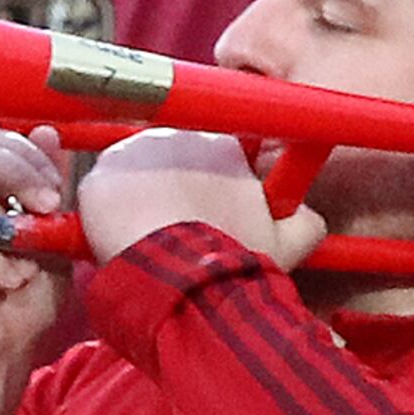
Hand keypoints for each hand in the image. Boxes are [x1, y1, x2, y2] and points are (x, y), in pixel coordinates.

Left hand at [76, 131, 325, 274]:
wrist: (183, 278)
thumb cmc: (233, 258)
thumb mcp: (288, 242)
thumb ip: (306, 222)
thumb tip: (312, 219)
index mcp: (225, 145)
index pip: (209, 156)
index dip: (204, 184)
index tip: (200, 210)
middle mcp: (181, 136)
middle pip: (169, 159)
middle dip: (169, 186)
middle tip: (171, 227)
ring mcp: (136, 152)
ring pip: (134, 172)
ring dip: (137, 196)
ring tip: (144, 236)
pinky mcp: (101, 175)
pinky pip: (101, 191)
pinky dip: (105, 212)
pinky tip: (118, 238)